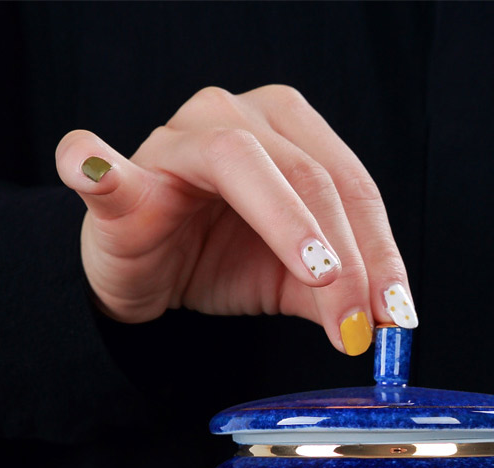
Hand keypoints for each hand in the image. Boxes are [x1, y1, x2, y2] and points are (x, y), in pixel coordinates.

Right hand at [55, 85, 416, 353]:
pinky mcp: (121, 176)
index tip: (396, 315)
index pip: (352, 187)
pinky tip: (97, 170)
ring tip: (316, 273)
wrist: (146, 273)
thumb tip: (383, 323)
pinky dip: (98, 166)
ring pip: (241, 162)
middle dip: (346, 257)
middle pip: (310, 176)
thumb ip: (334, 295)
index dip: (381, 253)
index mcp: (290, 135)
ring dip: (285, 221)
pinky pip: (107, 167)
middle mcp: (239, 119)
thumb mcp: (290, 281)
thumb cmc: (217, 259)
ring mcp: (176, 140)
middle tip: (357, 320)